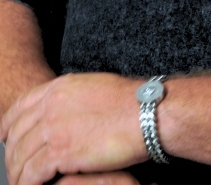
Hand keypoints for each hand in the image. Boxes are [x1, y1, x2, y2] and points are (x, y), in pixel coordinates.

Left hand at [0, 73, 147, 184]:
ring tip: (23, 182)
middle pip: (17, 133)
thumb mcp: (94, 86)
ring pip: (21, 155)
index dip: (9, 124)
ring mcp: (54, 127)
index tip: (5, 136)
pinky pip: (32, 173)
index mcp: (59, 87)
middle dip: (12, 152)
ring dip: (19, 172)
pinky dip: (28, 183)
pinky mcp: (61, 152)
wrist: (146, 111)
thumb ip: (73, 95)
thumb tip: (66, 105)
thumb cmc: (130, 101)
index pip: (21, 106)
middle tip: (16, 166)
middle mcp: (51, 105)